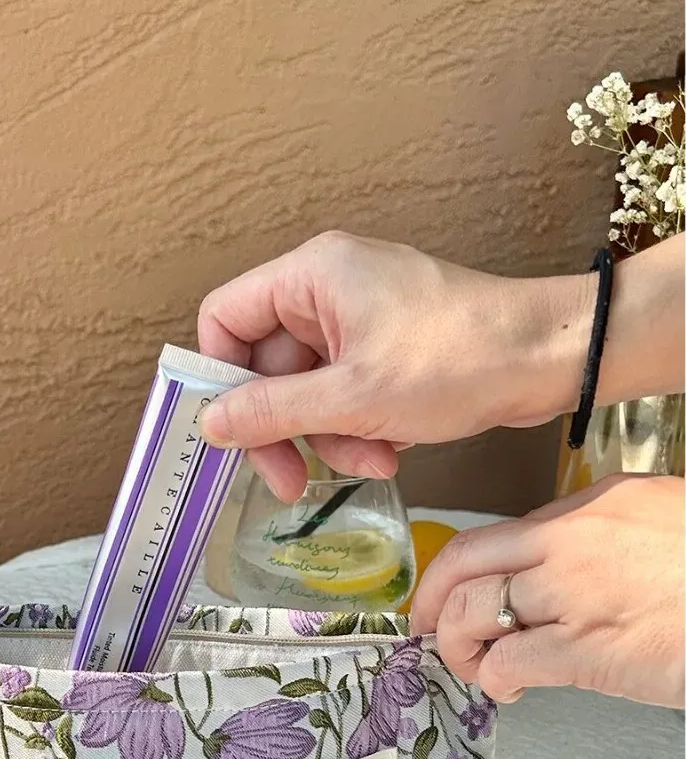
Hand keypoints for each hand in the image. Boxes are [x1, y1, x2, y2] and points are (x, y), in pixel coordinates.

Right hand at [197, 230, 591, 500]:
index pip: (225, 318)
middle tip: (291, 482)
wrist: (548, 359)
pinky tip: (389, 447)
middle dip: (286, 427)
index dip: (220, 378)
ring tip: (371, 459)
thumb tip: (210, 423)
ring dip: (329, 436)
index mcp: (311, 276)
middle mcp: (327, 288)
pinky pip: (342, 391)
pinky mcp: (384, 345)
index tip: (232, 432)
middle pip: (265, 365)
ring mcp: (357, 317)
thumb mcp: (351, 398)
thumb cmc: (459, 360)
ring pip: (306, 388)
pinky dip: (356, 426)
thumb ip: (271, 411)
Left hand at [409, 474, 684, 708]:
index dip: (461, 570)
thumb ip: (607, 540)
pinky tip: (509, 688)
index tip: (449, 594)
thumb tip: (564, 568)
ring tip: (477, 665)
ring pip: (471, 610)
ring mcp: (574, 593)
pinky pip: (507, 660)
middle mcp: (572, 542)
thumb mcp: (662, 526)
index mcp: (593, 507)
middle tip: (425, 629)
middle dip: (431, 599)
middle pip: (465, 561)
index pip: (499, 533)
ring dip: (457, 644)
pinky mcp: (585, 648)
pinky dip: (493, 678)